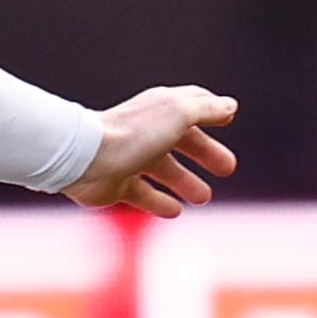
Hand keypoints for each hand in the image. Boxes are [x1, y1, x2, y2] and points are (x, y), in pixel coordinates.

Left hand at [64, 88, 238, 219]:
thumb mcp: (179, 113)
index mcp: (160, 110)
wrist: (86, 159)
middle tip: (227, 169)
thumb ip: (206, 109)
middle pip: (181, 142)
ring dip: (185, 182)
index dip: (210, 112)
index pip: (190, 106)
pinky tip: (175, 211)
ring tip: (204, 197)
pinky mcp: (116, 186)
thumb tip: (229, 106)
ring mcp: (129, 159)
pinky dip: (159, 202)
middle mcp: (145, 132)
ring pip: (163, 171)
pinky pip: (142, 195)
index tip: (228, 120)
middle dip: (206, 154)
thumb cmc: (134, 132)